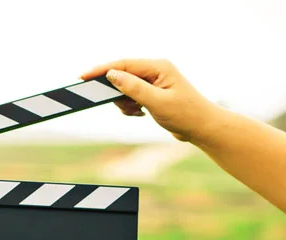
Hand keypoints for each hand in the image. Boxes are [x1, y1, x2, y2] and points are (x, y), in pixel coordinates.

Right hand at [80, 58, 218, 142]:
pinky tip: (140, 114)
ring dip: (124, 103)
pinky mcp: (153, 93)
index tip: (83, 76)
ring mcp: (154, 82)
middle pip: (123, 75)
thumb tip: (112, 75)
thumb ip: (133, 88)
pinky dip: (130, 107)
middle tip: (123, 107)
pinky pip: (131, 96)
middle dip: (117, 93)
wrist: (202, 128)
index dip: (102, 70)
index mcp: (158, 67)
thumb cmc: (185, 114)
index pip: (123, 64)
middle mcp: (155, 71)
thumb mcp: (156, 102)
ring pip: (125, 88)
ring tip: (137, 113)